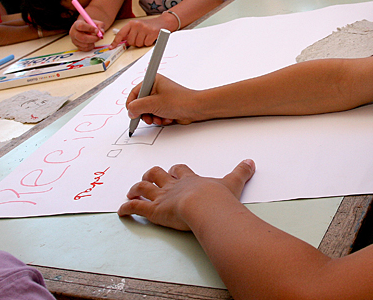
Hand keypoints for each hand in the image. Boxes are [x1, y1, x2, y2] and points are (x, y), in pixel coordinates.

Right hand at [69, 18, 104, 50]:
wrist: (84, 29)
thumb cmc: (90, 25)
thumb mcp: (96, 22)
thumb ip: (100, 25)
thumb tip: (101, 33)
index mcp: (77, 24)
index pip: (81, 26)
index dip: (90, 29)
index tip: (97, 31)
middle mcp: (73, 32)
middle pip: (82, 38)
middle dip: (93, 39)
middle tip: (99, 37)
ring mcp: (74, 40)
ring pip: (85, 44)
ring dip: (93, 42)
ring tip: (95, 38)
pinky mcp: (77, 46)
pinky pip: (85, 49)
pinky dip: (91, 46)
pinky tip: (92, 42)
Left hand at [111, 16, 170, 47]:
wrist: (163, 22)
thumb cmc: (150, 25)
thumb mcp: (138, 26)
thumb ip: (130, 33)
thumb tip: (122, 42)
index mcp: (132, 23)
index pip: (121, 33)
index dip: (116, 41)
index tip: (111, 47)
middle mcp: (137, 25)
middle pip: (131, 42)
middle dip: (136, 42)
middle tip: (141, 38)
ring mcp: (145, 28)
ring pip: (139, 44)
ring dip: (143, 43)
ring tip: (147, 37)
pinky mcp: (152, 32)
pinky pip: (146, 44)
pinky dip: (149, 42)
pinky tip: (151, 37)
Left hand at [117, 160, 255, 230]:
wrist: (207, 206)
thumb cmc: (218, 198)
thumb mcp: (232, 182)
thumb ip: (241, 172)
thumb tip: (251, 162)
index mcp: (189, 180)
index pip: (179, 171)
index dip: (175, 171)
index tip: (173, 171)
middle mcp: (173, 186)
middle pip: (158, 174)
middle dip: (152, 175)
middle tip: (149, 178)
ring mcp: (162, 197)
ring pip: (144, 188)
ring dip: (136, 189)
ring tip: (131, 191)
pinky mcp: (153, 210)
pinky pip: (136, 207)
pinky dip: (126, 209)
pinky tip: (121, 211)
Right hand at [126, 74, 201, 125]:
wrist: (195, 108)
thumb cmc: (179, 101)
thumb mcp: (153, 104)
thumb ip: (137, 107)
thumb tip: (130, 111)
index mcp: (152, 81)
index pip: (135, 93)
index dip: (132, 104)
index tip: (132, 114)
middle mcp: (156, 88)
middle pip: (141, 103)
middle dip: (145, 113)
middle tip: (149, 118)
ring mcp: (161, 97)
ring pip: (148, 111)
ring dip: (153, 117)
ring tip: (160, 118)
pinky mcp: (166, 106)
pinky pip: (156, 114)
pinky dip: (160, 118)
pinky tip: (167, 118)